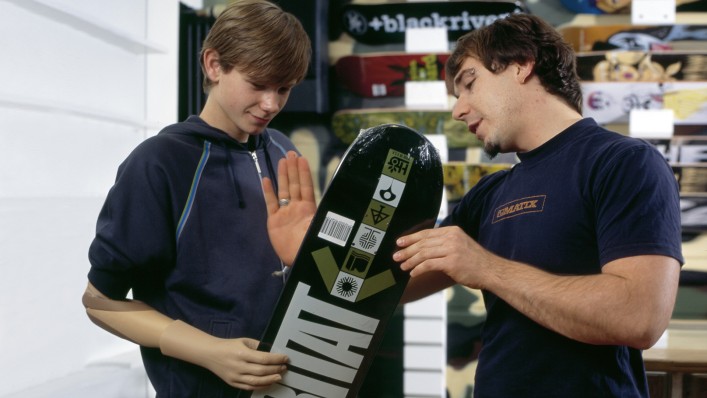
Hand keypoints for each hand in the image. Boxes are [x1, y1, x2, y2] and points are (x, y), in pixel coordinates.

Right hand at [160, 321, 288, 390]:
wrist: (210, 354)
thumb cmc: (228, 346)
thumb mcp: (243, 341)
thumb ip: (258, 346)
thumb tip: (273, 350)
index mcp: (242, 354)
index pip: (264, 358)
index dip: (277, 359)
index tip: (285, 358)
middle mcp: (239, 366)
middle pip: (262, 370)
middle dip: (276, 369)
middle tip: (284, 367)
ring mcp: (235, 377)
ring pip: (257, 381)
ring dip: (270, 379)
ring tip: (279, 376)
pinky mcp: (233, 383)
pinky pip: (249, 387)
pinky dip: (261, 386)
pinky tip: (269, 382)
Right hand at [263, 151, 315, 264]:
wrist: (299, 260)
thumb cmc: (311, 245)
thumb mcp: (319, 228)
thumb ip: (321, 216)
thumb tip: (331, 204)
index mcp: (309, 208)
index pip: (306, 186)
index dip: (304, 172)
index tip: (302, 158)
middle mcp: (297, 208)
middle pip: (294, 185)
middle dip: (293, 169)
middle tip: (290, 153)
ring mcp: (285, 213)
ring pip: (283, 190)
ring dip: (283, 176)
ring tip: (282, 161)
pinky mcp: (274, 221)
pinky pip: (270, 203)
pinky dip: (268, 191)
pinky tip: (266, 179)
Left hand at [394, 226, 493, 288]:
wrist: (491, 271)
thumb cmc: (476, 261)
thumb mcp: (461, 245)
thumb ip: (445, 243)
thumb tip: (424, 248)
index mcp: (452, 231)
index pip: (427, 233)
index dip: (411, 238)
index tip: (400, 242)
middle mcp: (451, 237)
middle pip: (423, 242)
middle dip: (407, 250)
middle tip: (396, 256)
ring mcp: (452, 249)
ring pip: (424, 253)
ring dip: (410, 260)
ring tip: (402, 266)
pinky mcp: (451, 262)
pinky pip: (429, 265)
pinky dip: (418, 269)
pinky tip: (413, 273)